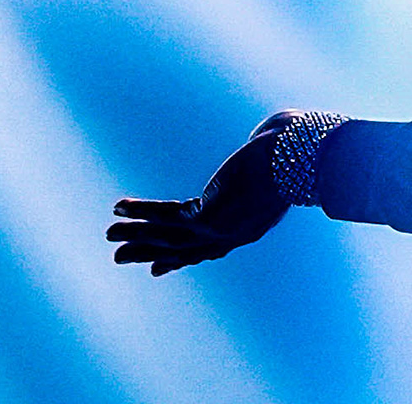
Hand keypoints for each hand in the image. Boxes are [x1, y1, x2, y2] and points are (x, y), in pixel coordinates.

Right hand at [109, 111, 296, 274]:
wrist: (304, 152)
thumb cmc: (295, 147)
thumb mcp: (277, 162)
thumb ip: (261, 162)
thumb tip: (261, 143)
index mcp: (248, 225)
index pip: (207, 248)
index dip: (179, 258)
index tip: (158, 267)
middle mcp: (232, 233)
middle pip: (182, 249)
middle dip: (149, 253)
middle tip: (119, 258)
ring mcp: (220, 227)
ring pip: (168, 236)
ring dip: (135, 235)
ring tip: (107, 236)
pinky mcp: (210, 213)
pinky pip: (167, 216)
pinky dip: (141, 212)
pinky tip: (120, 208)